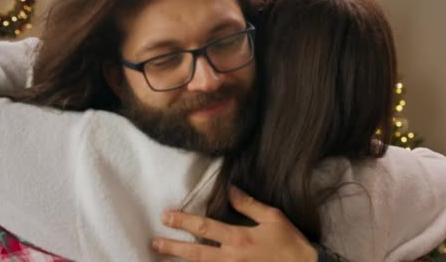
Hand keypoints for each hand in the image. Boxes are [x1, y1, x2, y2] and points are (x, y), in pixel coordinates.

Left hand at [152, 186, 317, 261]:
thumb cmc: (291, 244)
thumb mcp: (273, 218)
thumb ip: (249, 205)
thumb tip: (231, 190)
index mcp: (239, 238)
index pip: (204, 228)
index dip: (183, 222)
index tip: (166, 217)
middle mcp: (232, 258)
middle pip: (195, 254)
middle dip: (173, 247)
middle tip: (154, 242)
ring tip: (161, 261)